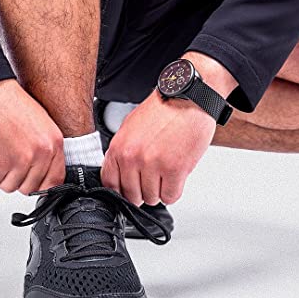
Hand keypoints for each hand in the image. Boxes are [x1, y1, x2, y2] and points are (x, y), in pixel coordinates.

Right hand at [0, 79, 64, 193]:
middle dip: (14, 176)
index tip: (30, 180)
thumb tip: (40, 173)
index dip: (39, 184)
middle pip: (29, 188)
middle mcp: (41, 153)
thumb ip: (44, 149)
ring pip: (8, 186)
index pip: (54, 181)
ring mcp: (21, 161)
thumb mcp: (39, 124)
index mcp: (54, 143)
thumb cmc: (5, 101)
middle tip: (5, 156)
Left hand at [101, 52, 236, 204]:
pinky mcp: (175, 170)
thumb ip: (122, 153)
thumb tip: (119, 175)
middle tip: (152, 179)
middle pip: (132, 195)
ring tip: (166, 174)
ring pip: (152, 198)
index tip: (130, 188)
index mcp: (119, 148)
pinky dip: (174, 191)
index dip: (122, 190)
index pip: (111, 184)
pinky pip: (171, 196)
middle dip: (142, 191)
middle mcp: (133, 158)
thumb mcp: (130, 128)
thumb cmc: (162, 111)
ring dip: (160, 190)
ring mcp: (153, 165)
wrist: (188, 98)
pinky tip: (175, 177)